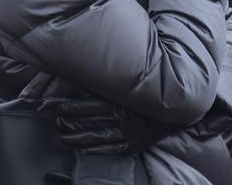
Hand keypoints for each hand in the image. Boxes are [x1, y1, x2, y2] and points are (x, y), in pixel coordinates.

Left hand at [55, 93, 172, 154]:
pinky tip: (83, 149)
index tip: (58, 108)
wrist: (174, 110)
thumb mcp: (129, 85)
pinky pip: (108, 150)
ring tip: (64, 138)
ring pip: (93, 138)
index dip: (71, 107)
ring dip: (75, 138)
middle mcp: (119, 118)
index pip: (87, 105)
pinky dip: (94, 150)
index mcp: (118, 102)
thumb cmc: (148, 95)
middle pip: (87, 121)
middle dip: (69, 123)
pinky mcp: (130, 146)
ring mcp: (124, 134)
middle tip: (57, 123)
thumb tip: (88, 82)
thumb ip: (110, 84)